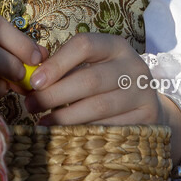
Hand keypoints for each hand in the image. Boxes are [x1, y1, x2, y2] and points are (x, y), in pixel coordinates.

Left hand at [24, 32, 180, 162]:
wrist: (148, 106)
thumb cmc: (108, 84)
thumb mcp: (94, 67)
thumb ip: (67, 69)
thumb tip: (32, 82)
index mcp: (116, 46)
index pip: (84, 45)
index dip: (56, 63)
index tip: (34, 82)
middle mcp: (133, 66)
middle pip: (89, 79)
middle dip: (55, 94)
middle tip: (31, 106)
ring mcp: (143, 93)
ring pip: (98, 106)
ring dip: (65, 117)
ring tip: (43, 122)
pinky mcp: (148, 119)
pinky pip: (110, 127)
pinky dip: (86, 132)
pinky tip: (67, 135)